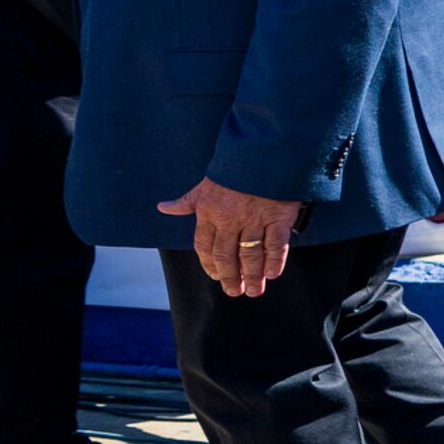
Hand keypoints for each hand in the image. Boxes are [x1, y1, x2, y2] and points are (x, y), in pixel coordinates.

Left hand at [159, 177, 300, 297]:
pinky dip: (274, 261)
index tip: (214, 276)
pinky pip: (276, 245)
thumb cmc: (235, 167)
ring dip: (252, 275)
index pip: (204, 245)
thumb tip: (163, 207)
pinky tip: (272, 273)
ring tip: (253, 290)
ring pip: (250, 254)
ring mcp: (256, 219)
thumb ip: (187, 201)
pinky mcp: (279, 217)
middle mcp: (230, 218)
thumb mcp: (205, 183)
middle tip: (234, 291)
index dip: (208, 264)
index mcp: (210, 211)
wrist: (265, 152)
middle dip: (230, 277)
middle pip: (226, 255)